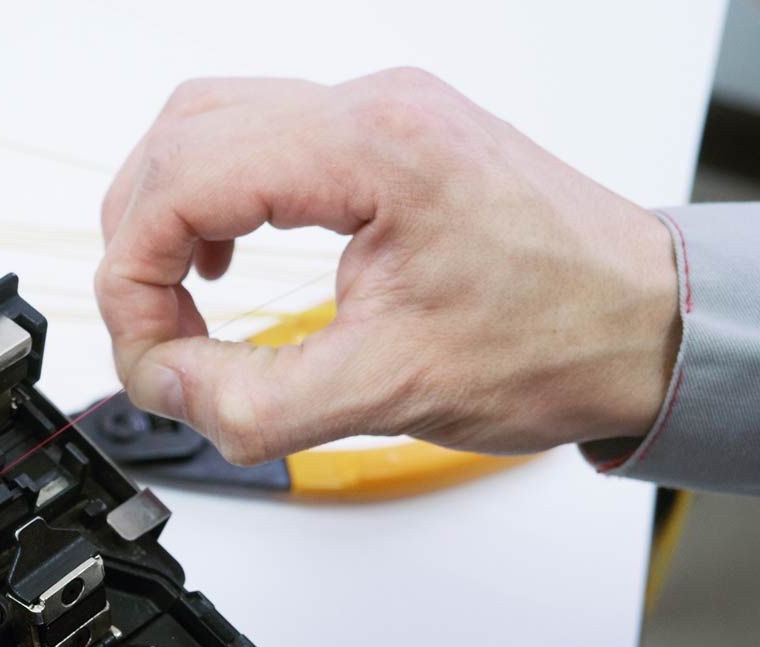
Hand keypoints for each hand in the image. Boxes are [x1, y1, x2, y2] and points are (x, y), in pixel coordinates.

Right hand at [94, 69, 680, 461]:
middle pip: (180, 138)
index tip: (148, 356)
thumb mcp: (387, 391)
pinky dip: (215, 199)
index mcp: (372, 151)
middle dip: (139, 243)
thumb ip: (253, 402)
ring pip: (209, 125)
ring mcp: (381, 115)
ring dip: (169, 213)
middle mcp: (373, 111)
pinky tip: (224, 260)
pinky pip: (258, 138)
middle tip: (152, 335)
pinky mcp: (386, 138)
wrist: (644, 324)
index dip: (133, 278)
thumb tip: (165, 388)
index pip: (183, 182)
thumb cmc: (556, 339)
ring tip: (177, 300)